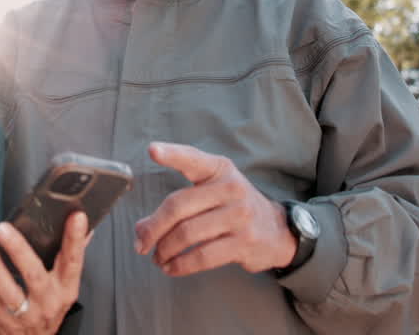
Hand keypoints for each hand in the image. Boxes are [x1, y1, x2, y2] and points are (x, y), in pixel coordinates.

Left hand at [0, 212, 88, 334]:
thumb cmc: (49, 307)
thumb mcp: (65, 285)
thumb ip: (71, 256)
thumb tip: (85, 227)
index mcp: (65, 288)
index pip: (73, 261)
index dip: (75, 239)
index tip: (75, 217)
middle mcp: (47, 301)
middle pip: (33, 274)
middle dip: (16, 249)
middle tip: (2, 229)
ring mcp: (25, 313)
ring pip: (6, 288)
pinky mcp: (4, 320)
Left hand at [133, 142, 295, 277]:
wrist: (277, 230)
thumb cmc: (233, 207)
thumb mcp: (213, 190)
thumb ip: (179, 202)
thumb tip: (142, 229)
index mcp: (219, 169)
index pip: (192, 159)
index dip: (172, 154)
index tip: (153, 151)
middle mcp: (230, 189)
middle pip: (178, 206)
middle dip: (153, 228)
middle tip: (140, 242)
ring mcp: (239, 216)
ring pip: (187, 234)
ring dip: (165, 249)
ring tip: (156, 257)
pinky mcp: (244, 243)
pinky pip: (202, 256)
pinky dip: (180, 264)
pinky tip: (171, 267)